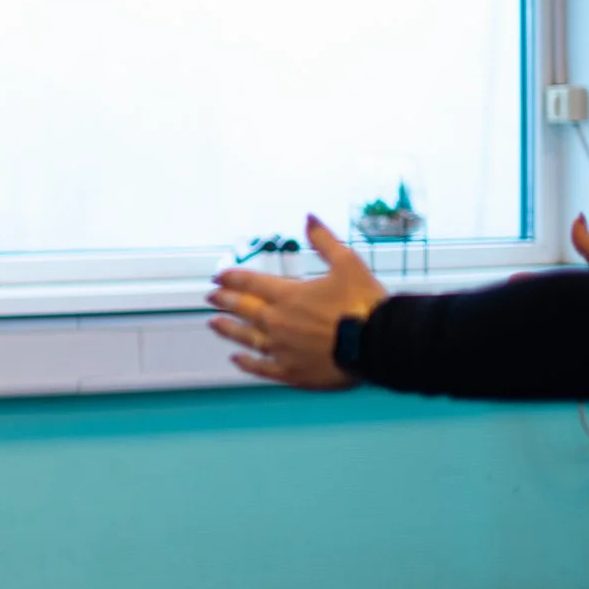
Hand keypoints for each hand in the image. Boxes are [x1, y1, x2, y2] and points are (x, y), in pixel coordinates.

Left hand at [205, 215, 387, 389]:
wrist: (379, 344)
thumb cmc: (364, 303)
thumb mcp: (347, 263)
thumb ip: (324, 240)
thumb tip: (309, 217)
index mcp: (289, 295)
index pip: (250, 283)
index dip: (232, 278)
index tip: (218, 276)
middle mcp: (278, 322)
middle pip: (243, 309)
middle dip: (224, 301)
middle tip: (210, 297)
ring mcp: (282, 348)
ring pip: (246, 338)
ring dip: (228, 329)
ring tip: (214, 324)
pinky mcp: (291, 371)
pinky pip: (261, 367)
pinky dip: (247, 363)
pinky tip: (236, 359)